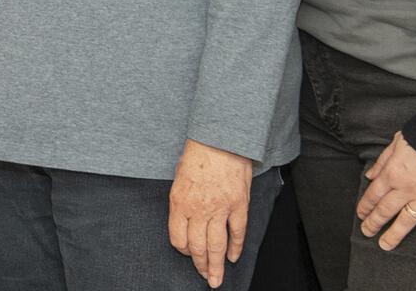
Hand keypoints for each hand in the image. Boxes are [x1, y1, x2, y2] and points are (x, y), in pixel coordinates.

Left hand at [168, 139, 252, 288]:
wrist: (220, 139)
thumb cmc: (196, 154)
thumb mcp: (178, 178)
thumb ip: (181, 201)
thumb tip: (184, 219)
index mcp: (179, 202)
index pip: (178, 238)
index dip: (182, 249)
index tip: (187, 253)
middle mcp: (198, 209)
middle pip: (198, 247)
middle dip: (201, 266)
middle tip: (205, 279)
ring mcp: (220, 208)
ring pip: (217, 245)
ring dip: (216, 265)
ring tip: (216, 279)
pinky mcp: (238, 205)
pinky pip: (237, 232)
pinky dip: (235, 247)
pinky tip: (232, 257)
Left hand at [357, 132, 415, 252]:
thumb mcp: (397, 142)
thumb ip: (383, 160)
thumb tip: (370, 175)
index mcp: (393, 172)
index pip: (374, 194)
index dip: (365, 206)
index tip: (361, 215)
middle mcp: (408, 188)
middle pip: (386, 210)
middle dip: (374, 223)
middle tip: (367, 233)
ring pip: (408, 220)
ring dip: (395, 234)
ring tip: (385, 245)